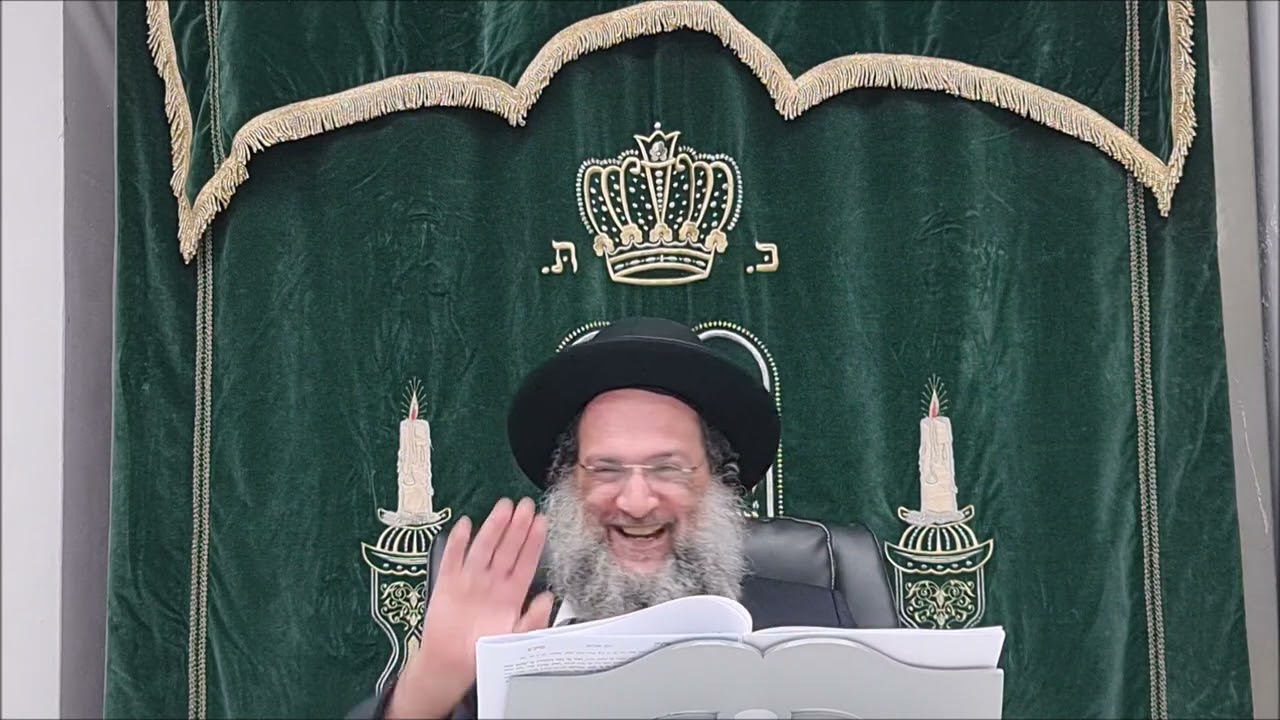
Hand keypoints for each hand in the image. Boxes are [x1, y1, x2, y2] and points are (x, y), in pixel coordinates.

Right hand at [385, 497, 552, 718]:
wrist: (450, 664)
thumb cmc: (483, 652)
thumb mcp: (514, 639)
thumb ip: (533, 621)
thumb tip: (548, 599)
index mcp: (511, 593)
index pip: (526, 561)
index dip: (534, 542)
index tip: (542, 522)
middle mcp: (492, 582)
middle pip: (507, 549)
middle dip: (517, 527)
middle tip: (526, 505)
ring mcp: (470, 580)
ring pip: (484, 548)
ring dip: (494, 527)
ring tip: (504, 508)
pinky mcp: (447, 583)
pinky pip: (453, 558)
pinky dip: (458, 542)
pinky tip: (465, 525)